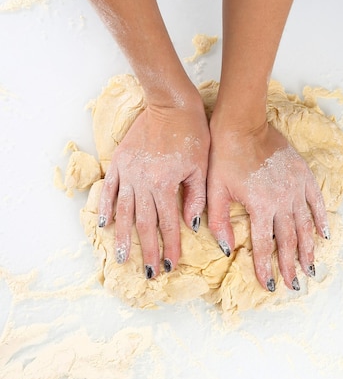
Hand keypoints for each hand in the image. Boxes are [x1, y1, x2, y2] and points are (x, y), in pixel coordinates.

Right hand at [98, 96, 209, 278]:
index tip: (171, 266)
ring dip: (123, 237)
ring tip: (123, 258)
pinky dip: (106, 207)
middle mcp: (143, 182)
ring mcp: (128, 172)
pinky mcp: (119, 162)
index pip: (168, 224)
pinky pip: (109, 189)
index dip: (170, 247)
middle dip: (147, 251)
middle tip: (149, 273)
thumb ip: (195, 197)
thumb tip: (191, 226)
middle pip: (143, 224)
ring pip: (123, 212)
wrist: (171, 105)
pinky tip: (106, 224)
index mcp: (164, 184)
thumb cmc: (193, 134)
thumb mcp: (201, 167)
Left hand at [206, 121, 328, 291]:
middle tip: (294, 285)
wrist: (243, 124)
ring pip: (306, 226)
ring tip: (310, 268)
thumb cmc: (225, 156)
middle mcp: (282, 201)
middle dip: (291, 266)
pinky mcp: (303, 176)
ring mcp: (296, 188)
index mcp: (259, 206)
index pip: (265, 245)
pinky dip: (321, 220)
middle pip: (289, 241)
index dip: (266, 268)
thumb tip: (226, 248)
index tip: (270, 285)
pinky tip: (324, 236)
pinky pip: (317, 202)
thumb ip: (218, 221)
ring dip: (309, 250)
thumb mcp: (215, 190)